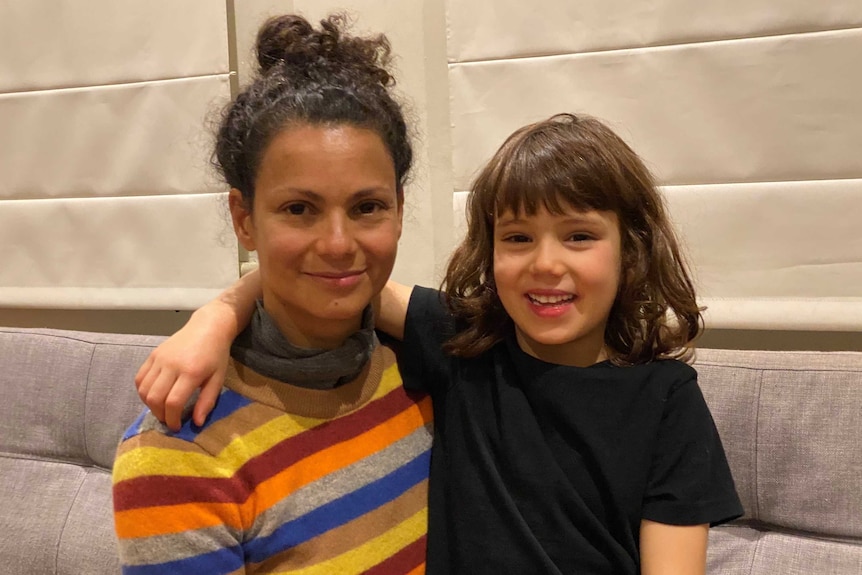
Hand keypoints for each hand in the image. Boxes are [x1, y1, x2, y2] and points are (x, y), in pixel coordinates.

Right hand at [135, 304, 234, 430]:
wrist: (208, 327)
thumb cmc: (216, 354)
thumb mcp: (218, 379)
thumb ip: (207, 401)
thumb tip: (197, 423)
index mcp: (191, 372)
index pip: (173, 402)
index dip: (172, 419)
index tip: (177, 427)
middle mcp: (171, 365)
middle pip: (155, 398)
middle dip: (160, 415)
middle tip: (169, 420)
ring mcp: (159, 358)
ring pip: (144, 389)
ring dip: (150, 405)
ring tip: (161, 409)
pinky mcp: (153, 354)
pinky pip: (140, 378)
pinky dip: (143, 391)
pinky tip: (153, 396)